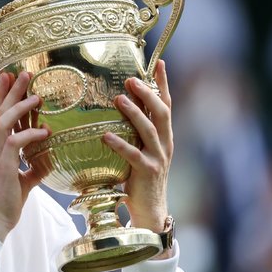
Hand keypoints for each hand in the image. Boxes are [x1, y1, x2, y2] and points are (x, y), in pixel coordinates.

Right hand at [0, 71, 49, 241]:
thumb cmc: (6, 202)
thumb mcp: (24, 180)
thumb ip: (34, 168)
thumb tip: (48, 160)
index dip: (3, 95)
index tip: (9, 77)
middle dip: (11, 90)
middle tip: (22, 72)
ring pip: (3, 121)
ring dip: (19, 106)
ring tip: (36, 95)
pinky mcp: (4, 166)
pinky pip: (15, 142)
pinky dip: (30, 134)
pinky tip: (45, 131)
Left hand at [103, 60, 172, 236]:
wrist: (150, 209)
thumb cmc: (139, 176)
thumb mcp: (140, 148)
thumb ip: (133, 130)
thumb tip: (117, 105)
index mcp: (164, 135)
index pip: (166, 104)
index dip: (163, 83)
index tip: (160, 62)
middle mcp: (165, 143)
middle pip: (161, 112)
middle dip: (148, 93)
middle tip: (131, 79)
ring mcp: (158, 157)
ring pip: (149, 130)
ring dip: (134, 113)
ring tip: (119, 99)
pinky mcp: (147, 172)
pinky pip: (133, 155)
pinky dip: (119, 144)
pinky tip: (105, 135)